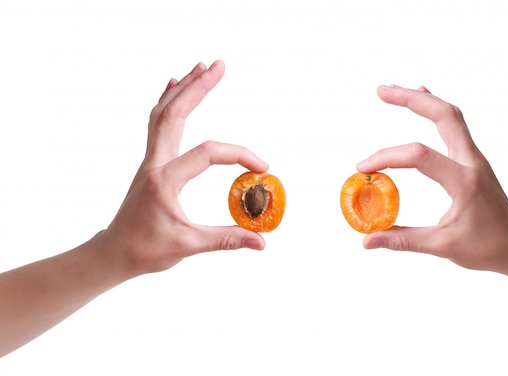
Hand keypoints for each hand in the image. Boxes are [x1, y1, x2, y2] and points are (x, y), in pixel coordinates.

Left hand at [97, 60, 268, 277]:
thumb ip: (227, 239)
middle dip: (198, 87)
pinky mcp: (151, 162)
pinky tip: (175, 86)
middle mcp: (155, 163)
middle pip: (174, 113)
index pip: (207, 154)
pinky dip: (168, 101)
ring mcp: (150, 160)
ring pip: (163, 113)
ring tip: (201, 67)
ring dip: (183, 89)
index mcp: (165, 181)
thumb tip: (261, 243)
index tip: (261, 169)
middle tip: (219, 66)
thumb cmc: (146, 250)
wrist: (113, 253)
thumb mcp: (188, 246)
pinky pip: (157, 123)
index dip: (239, 155)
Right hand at [357, 85, 507, 273]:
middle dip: (410, 100)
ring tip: (394, 92)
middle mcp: (472, 162)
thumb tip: (367, 240)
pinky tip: (423, 98)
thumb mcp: (443, 247)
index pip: (420, 157)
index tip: (365, 169)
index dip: (388, 157)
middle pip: (443, 115)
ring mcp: (475, 157)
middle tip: (381, 92)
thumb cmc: (487, 248)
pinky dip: (435, 110)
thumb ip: (403, 240)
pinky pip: (455, 125)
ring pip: (450, 115)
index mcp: (465, 183)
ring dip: (422, 100)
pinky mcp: (473, 159)